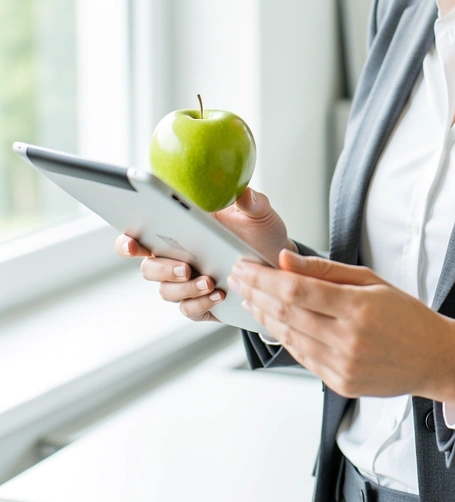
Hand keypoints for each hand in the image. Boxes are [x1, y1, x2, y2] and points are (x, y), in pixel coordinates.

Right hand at [113, 186, 295, 322]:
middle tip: (186, 267)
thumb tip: (244, 193)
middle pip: (149, 268)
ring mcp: (187, 283)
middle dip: (162, 269)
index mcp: (182, 231)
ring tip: (210, 281)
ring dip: (186, 288)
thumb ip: (252, 202)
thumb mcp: (260, 215)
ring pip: (167, 291)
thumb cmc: (261, 235)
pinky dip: (201, 303)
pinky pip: (189, 309)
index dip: (127, 241)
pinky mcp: (200, 304)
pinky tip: (219, 295)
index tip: (131, 244)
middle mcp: (178, 258)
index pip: (141, 235)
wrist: (279, 267)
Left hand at [227, 250, 454, 407]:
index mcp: (358, 307)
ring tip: (249, 298)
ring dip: (264, 316)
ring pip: (289, 337)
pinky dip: (283, 337)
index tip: (245, 266)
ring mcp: (342, 365)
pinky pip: (301, 356)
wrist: (432, 358)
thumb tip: (286, 261)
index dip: (264, 278)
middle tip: (239, 278)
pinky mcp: (339, 383)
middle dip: (256, 293)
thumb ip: (326, 271)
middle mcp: (347, 339)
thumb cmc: (406, 315)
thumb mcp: (372, 280)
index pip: (297, 289)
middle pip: (286, 313)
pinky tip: (273, 321)